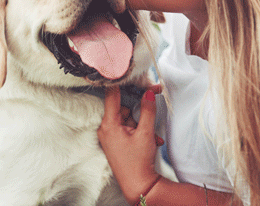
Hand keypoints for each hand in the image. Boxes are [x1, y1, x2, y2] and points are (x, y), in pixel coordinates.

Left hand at [98, 85, 162, 203]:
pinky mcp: (115, 142)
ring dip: (142, 124)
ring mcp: (110, 136)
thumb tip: (149, 92)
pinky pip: (127, 129)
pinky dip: (139, 132)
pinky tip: (151, 141)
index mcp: (109, 124)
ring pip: (127, 119)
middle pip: (122, 107)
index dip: (121, 83)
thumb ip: (147, 110)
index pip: (112, 95)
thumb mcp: (145, 133)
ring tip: (153, 136)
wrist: (139, 186)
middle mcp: (106, 129)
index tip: (127, 72)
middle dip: (138, 110)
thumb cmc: (138, 162)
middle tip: (153, 103)